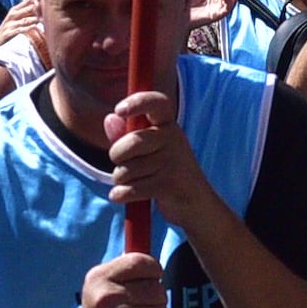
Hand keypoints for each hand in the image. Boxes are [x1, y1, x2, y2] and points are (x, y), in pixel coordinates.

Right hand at [69, 250, 170, 307]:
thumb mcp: (100, 284)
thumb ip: (125, 269)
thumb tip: (154, 261)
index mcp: (100, 277)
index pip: (141, 262)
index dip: (153, 270)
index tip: (151, 278)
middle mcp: (108, 297)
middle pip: (157, 289)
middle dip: (155, 298)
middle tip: (140, 306)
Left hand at [100, 91, 224, 237]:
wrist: (197, 205)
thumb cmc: (166, 172)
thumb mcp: (149, 150)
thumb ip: (126, 134)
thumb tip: (109, 118)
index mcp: (168, 125)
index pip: (157, 103)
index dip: (137, 102)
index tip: (119, 110)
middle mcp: (174, 139)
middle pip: (130, 143)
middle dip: (116, 157)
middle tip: (122, 163)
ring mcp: (174, 162)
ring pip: (126, 170)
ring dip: (122, 180)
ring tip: (135, 182)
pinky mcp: (170, 185)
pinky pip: (130, 189)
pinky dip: (121, 195)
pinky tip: (123, 195)